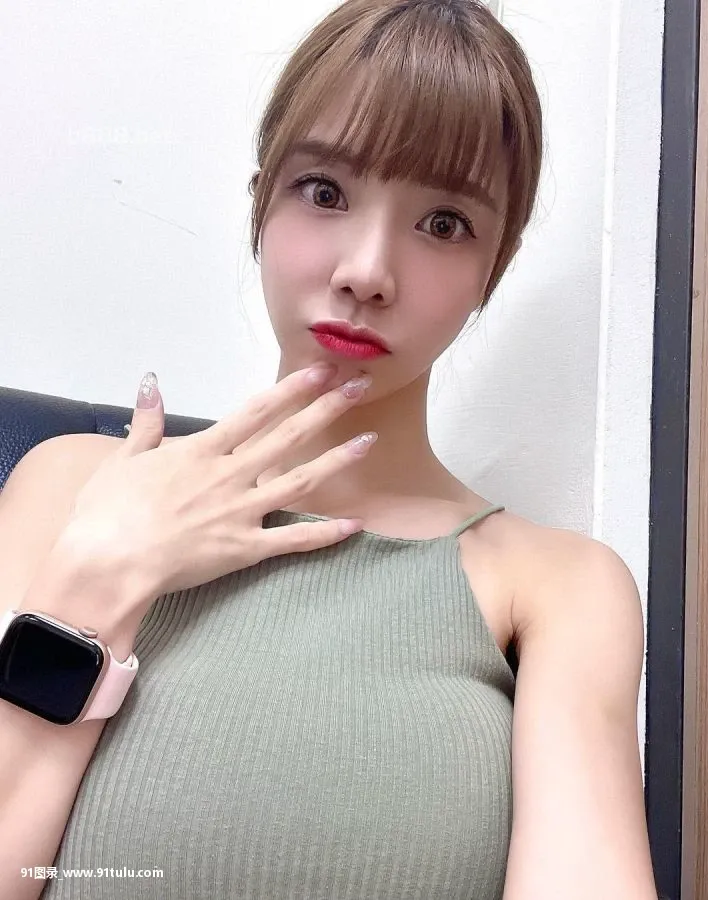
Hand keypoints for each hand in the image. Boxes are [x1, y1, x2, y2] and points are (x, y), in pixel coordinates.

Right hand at [62, 367, 376, 605]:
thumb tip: (151, 382)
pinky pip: (292, 540)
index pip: (256, 412)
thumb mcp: (122, 459)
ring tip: (369, 442)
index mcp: (202, 451)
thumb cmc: (108, 512)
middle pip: (288, 436)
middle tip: (360, 388)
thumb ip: (145, 421)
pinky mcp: (244, 549)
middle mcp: (229, 475)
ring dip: (336, 460)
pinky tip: (354, 525)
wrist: (108, 562)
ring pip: (299, 482)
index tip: (321, 371)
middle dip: (326, 409)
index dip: (292, 389)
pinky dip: (324, 534)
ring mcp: (241, 512)